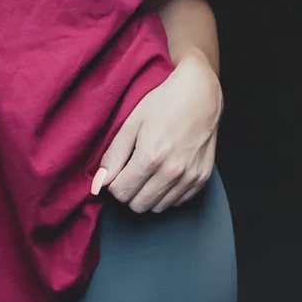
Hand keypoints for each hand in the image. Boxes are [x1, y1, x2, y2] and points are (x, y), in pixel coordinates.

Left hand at [92, 54, 220, 213]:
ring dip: (148, 195)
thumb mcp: (132, 123)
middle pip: (138, 205)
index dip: (114, 184)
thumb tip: (100, 182)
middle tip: (132, 172)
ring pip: (158, 208)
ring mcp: (190, 176)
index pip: (121, 193)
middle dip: (130, 192)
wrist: (200, 93)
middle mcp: (172, 171)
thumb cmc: (165, 103)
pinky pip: (177, 202)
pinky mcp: (202, 178)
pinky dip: (167, 194)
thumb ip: (114, 155)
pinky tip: (165, 173)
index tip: (118, 172)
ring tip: (150, 171)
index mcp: (151, 157)